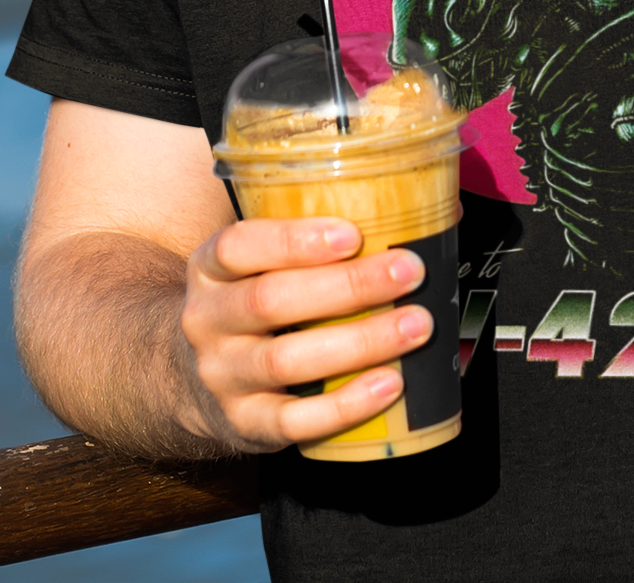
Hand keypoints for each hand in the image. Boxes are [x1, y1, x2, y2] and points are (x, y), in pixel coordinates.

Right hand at [177, 218, 431, 451]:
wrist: (198, 378)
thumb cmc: (259, 299)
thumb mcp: (265, 262)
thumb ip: (327, 236)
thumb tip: (434, 210)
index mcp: (212, 268)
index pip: (237, 246)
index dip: (292, 240)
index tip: (353, 234)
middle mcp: (207, 321)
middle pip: (269, 301)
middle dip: (347, 287)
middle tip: (409, 273)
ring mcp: (221, 377)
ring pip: (285, 361)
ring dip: (358, 342)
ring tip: (415, 326)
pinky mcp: (245, 424)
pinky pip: (294, 420)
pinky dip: (345, 405)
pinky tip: (389, 383)